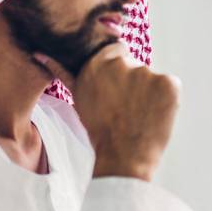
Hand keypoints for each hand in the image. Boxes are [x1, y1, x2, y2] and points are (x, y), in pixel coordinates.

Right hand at [37, 44, 180, 181]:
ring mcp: (147, 73)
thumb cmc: (100, 131)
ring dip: (152, 95)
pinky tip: (155, 118)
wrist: (122, 158)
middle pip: (136, 67)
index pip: (118, 52)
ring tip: (140, 117)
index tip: (119, 94)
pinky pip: (171, 88)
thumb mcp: (79, 98)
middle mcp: (122, 63)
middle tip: (129, 111)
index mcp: (98, 62)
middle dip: (135, 86)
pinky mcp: (168, 84)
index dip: (121, 75)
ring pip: (154, 80)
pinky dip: (167, 102)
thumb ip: (64, 73)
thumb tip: (40, 55)